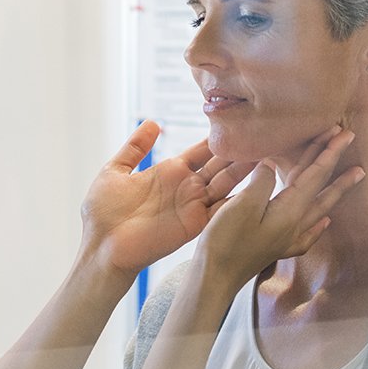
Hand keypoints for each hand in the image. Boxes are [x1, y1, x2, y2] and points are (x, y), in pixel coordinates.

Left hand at [81, 120, 255, 273]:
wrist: (100, 246)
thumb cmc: (102, 213)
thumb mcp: (115, 171)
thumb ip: (135, 148)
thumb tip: (153, 123)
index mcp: (170, 173)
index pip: (202, 151)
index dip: (218, 139)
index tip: (237, 122)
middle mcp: (186, 188)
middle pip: (220, 165)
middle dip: (239, 151)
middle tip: (262, 134)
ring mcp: (193, 206)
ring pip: (226, 183)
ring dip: (245, 170)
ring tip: (267, 152)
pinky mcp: (195, 224)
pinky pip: (222, 209)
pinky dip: (240, 198)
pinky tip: (257, 184)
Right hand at [194, 127, 364, 283]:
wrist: (215, 279)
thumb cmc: (226, 242)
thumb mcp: (242, 205)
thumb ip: (261, 181)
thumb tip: (270, 164)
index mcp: (289, 211)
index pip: (315, 175)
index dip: (329, 152)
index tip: (344, 133)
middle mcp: (295, 224)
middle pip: (321, 188)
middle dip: (335, 163)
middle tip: (350, 141)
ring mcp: (288, 238)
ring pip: (319, 207)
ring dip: (335, 189)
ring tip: (353, 176)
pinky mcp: (277, 248)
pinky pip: (308, 232)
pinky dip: (320, 224)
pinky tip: (326, 221)